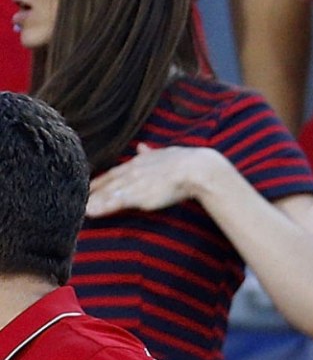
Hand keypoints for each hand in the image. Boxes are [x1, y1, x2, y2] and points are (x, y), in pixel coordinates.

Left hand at [86, 146, 220, 216]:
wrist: (194, 168)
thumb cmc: (185, 163)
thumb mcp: (164, 154)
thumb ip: (150, 153)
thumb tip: (142, 147)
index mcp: (137, 164)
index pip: (113, 173)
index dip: (98, 181)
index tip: (86, 187)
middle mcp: (130, 172)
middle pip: (105, 183)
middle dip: (89, 191)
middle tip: (71, 198)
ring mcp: (133, 184)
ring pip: (106, 193)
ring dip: (91, 200)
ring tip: (76, 208)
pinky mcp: (139, 195)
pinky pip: (116, 202)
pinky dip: (102, 207)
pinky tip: (90, 212)